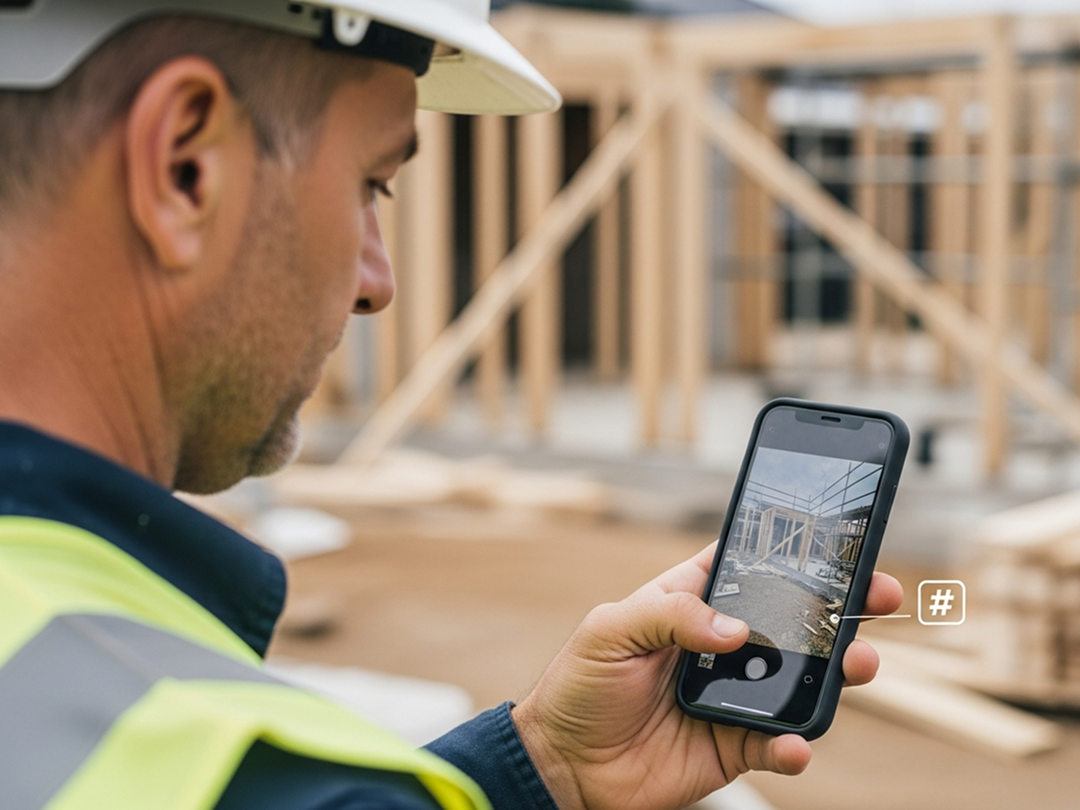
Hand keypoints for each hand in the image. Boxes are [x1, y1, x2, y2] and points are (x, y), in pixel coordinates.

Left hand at [512, 541, 902, 809]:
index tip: (836, 539)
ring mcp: (732, 695)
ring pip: (800, 679)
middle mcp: (720, 645)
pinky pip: (777, 743)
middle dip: (838, 605)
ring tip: (859, 663)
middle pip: (791, 619)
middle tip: (876, 595)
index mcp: (690, 603)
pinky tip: (796, 742)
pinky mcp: (734, 745)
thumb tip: (735, 631)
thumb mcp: (610, 629)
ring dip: (837, 671)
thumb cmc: (578, 685)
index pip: (749, 566)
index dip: (791, 551)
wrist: (563, 765)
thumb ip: (670, 616)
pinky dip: (794, 744)